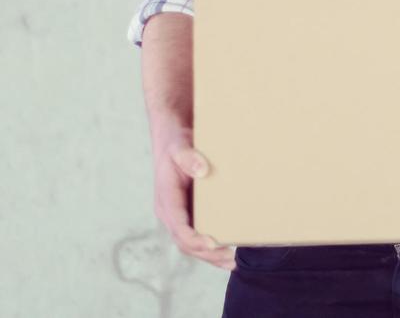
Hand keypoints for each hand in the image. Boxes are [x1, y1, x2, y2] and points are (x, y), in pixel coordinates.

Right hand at [152, 126, 234, 269]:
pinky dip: (211, 246)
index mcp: (166, 200)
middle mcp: (170, 212)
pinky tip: (228, 250)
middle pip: (185, 242)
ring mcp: (180, 215)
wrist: (172, 138)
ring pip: (191, 244)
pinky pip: (198, 235)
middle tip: (230, 260)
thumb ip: (188, 157)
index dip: (194, 238)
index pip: (178, 226)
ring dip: (210, 256)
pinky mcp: (189, 213)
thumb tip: (202, 170)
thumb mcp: (180, 147)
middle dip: (207, 254)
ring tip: (233, 262)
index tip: (212, 243)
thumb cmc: (176, 143)